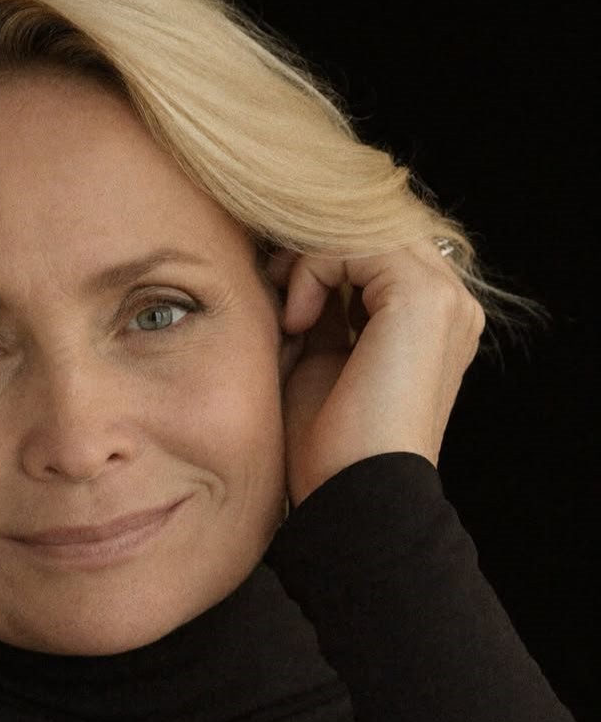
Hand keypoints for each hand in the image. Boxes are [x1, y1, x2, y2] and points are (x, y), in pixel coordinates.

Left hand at [268, 242, 485, 504]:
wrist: (351, 491)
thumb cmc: (329, 441)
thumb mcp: (318, 357)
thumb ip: (321, 307)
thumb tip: (291, 262)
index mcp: (432, 320)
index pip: (373, 249)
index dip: (318, 259)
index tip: (275, 293)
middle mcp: (451, 303)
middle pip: (371, 230)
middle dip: (311, 250)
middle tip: (270, 288)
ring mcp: (445, 299)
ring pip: (363, 230)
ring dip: (309, 260)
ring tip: (288, 315)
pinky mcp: (423, 300)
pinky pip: (355, 245)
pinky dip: (313, 271)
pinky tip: (297, 321)